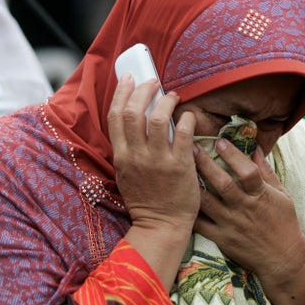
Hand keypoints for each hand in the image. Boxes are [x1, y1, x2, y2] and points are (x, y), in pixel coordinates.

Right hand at [108, 74, 200, 288]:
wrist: (162, 225)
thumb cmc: (146, 198)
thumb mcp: (127, 172)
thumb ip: (129, 147)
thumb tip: (137, 117)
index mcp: (122, 157)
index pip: (115, 117)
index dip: (121, 93)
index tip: (129, 79)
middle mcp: (137, 156)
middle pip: (134, 112)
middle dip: (144, 90)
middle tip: (153, 82)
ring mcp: (158, 161)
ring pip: (159, 118)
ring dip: (166, 101)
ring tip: (173, 96)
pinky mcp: (180, 166)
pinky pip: (184, 133)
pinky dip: (187, 119)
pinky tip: (189, 116)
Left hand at [193, 139, 304, 283]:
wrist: (282, 260)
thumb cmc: (284, 223)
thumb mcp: (281, 194)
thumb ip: (266, 171)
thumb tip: (256, 147)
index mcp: (260, 195)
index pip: (247, 171)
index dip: (233, 155)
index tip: (219, 141)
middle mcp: (244, 208)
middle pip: (222, 184)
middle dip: (205, 164)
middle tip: (191, 147)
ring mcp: (231, 224)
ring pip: (207, 202)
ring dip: (193, 185)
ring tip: (180, 169)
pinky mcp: (221, 239)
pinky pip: (200, 224)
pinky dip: (189, 212)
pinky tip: (178, 199)